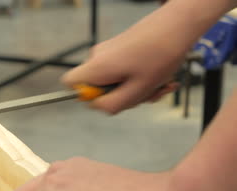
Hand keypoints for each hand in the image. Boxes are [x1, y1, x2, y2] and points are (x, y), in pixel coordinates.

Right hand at [62, 30, 180, 113]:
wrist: (178, 25)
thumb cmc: (161, 55)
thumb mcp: (138, 91)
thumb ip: (112, 105)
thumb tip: (99, 107)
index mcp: (97, 67)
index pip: (70, 84)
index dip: (85, 96)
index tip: (108, 97)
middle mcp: (98, 58)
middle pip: (96, 87)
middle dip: (120, 96)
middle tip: (143, 94)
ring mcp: (109, 52)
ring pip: (114, 81)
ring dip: (136, 89)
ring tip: (157, 85)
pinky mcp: (120, 49)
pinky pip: (123, 72)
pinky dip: (139, 79)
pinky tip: (158, 79)